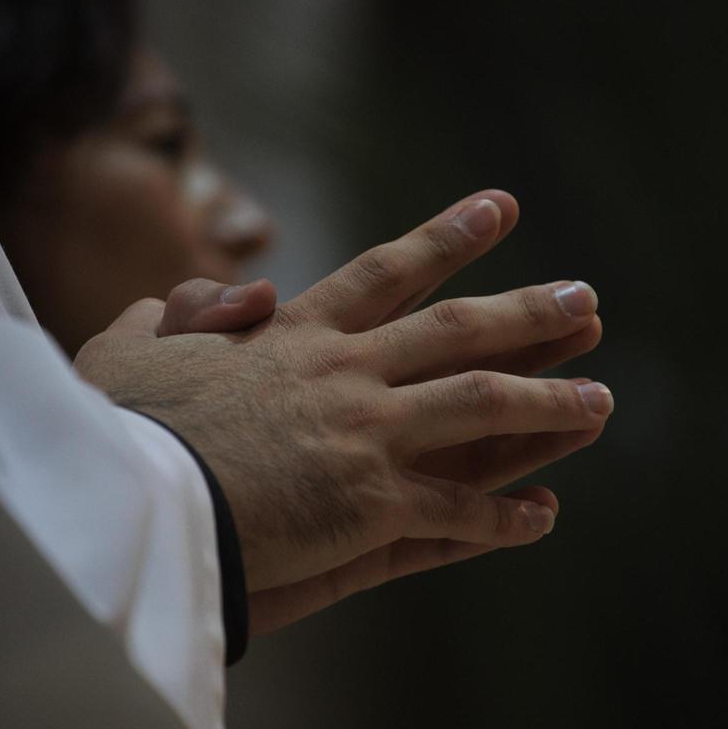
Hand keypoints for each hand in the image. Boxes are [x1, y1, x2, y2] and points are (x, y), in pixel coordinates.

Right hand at [155, 197, 605, 493]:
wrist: (134, 498)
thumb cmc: (126, 424)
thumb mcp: (136, 343)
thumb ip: (186, 309)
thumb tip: (234, 295)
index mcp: (300, 334)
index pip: (389, 272)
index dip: (449, 238)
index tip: (500, 209)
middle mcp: (348, 374)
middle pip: (458, 331)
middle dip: (529, 312)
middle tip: (586, 300)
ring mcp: (367, 436)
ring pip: (481, 408)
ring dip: (547, 405)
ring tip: (601, 401)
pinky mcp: (371, 504)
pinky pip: (456, 510)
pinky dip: (503, 519)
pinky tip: (545, 518)